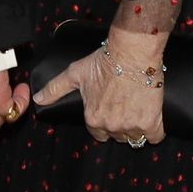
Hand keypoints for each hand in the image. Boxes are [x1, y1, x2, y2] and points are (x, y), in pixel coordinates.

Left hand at [34, 30, 165, 146]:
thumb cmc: (102, 62)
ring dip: (136, 128)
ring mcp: (132, 126)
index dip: (103, 122)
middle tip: (123, 106)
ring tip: (136, 109)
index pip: (98, 134)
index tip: (109, 109)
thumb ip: (55, 89)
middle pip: (117, 136)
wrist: (131, 54)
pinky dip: (155, 130)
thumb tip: (38, 99)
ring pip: (135, 137)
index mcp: (92, 118)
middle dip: (119, 125)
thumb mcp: (74, 74)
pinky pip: (155, 137)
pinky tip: (150, 116)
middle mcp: (111, 126)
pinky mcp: (151, 122)